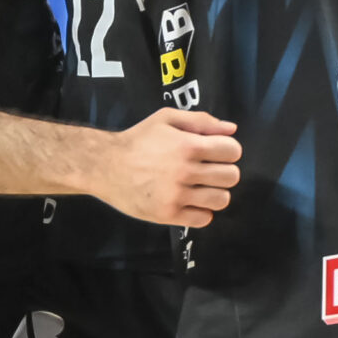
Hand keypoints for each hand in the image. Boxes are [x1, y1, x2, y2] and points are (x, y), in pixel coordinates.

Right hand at [88, 108, 242, 226]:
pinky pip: (204, 219)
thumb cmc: (137, 140)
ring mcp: (177, 195)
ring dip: (214, 193)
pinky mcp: (169, 215)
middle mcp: (185, 171)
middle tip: (207, 171)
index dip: (227, 150)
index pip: (232, 151)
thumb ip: (200, 121)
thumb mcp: (166, 119)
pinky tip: (189, 202)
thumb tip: (231, 129)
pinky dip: (201, 211)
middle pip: (231, 176)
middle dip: (223, 171)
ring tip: (199, 188)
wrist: (105, 166)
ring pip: (221, 200)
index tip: (215, 153)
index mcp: (188, 145)